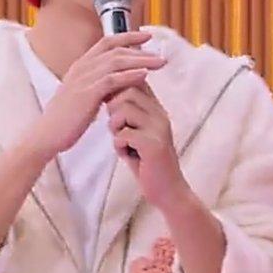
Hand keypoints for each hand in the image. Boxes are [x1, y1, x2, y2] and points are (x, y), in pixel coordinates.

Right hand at [27, 31, 166, 161]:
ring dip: (141, 60)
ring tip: (159, 63)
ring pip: (116, 61)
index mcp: (80, 66)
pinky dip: (130, 75)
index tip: (146, 37)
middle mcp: (81, 68)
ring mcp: (83, 79)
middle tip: (160, 52)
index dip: (127, 37)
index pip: (106, 42)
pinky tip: (145, 75)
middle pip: (115, 49)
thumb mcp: (80, 95)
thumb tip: (116, 81)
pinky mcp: (87, 94)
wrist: (47, 134)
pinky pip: (112, 80)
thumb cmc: (64, 119)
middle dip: (140, 48)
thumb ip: (96, 85)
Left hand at [107, 81, 190, 211]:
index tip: (111, 108)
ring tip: (123, 142)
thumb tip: (106, 93)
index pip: (134, 81)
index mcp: (156, 108)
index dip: (116, 91)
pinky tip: (127, 155)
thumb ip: (127, 112)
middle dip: (113, 110)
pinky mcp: (154, 144)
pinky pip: (123, 134)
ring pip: (123, 110)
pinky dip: (119, 145)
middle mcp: (160, 114)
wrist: (166, 191)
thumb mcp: (136, 131)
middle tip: (117, 129)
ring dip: (115, 128)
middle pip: (126, 92)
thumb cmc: (145, 160)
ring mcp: (159, 128)